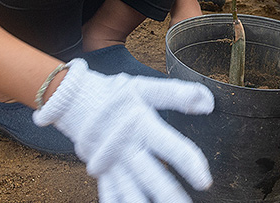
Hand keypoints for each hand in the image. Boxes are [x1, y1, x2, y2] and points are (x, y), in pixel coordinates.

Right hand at [34, 60, 213, 200]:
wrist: (72, 100)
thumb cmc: (112, 95)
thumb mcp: (145, 88)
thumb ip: (176, 94)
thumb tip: (207, 103)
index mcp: (142, 125)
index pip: (172, 147)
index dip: (190, 164)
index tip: (204, 181)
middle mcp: (127, 148)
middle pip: (153, 177)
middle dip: (170, 196)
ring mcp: (112, 163)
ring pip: (131, 192)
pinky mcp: (101, 172)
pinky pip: (110, 194)